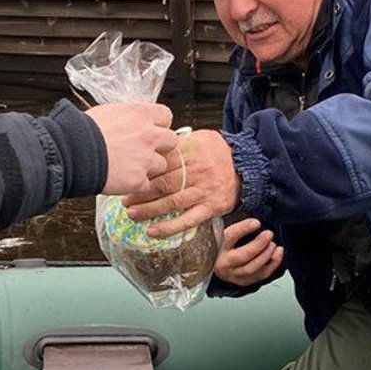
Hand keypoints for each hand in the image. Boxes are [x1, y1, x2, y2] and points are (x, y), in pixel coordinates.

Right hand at [84, 103, 177, 194]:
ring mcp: (145, 159)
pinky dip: (136, 185)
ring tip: (128, 167)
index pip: (166, 116)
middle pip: (171, 141)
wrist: (70, 153)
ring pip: (161, 165)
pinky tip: (122, 180)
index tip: (152, 130)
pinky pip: (146, 185)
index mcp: (140, 114)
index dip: (159, 125)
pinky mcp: (138, 180)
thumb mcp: (106, 113)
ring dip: (149, 168)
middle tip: (144, 151)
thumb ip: (126, 117)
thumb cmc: (80, 131)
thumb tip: (130, 119)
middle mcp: (148, 135)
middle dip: (160, 147)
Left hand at [123, 130, 239, 237]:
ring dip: (149, 210)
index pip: (161, 162)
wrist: (246, 165)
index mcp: (191, 151)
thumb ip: (176, 144)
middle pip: (163, 183)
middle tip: (124, 199)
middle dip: (140, 192)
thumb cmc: (217, 152)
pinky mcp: (212, 207)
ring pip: (172, 202)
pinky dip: (170, 227)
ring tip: (132, 214)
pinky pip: (188, 220)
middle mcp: (197, 171)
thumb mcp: (198, 138)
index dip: (142, 172)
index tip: (128, 177)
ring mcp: (204, 190)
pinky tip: (154, 231)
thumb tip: (150, 147)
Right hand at [214, 218, 283, 286]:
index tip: (256, 222)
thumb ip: (233, 222)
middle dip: (259, 245)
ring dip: (267, 255)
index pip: (229, 237)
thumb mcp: (223, 229)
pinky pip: (260, 275)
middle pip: (242, 256)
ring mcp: (233, 274)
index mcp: (217, 246)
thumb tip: (246, 208)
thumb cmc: (221, 243)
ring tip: (273, 244)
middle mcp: (223, 262)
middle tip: (269, 234)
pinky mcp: (242, 281)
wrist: (215, 262)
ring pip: (252, 268)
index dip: (244, 228)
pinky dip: (273, 264)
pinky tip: (277, 253)